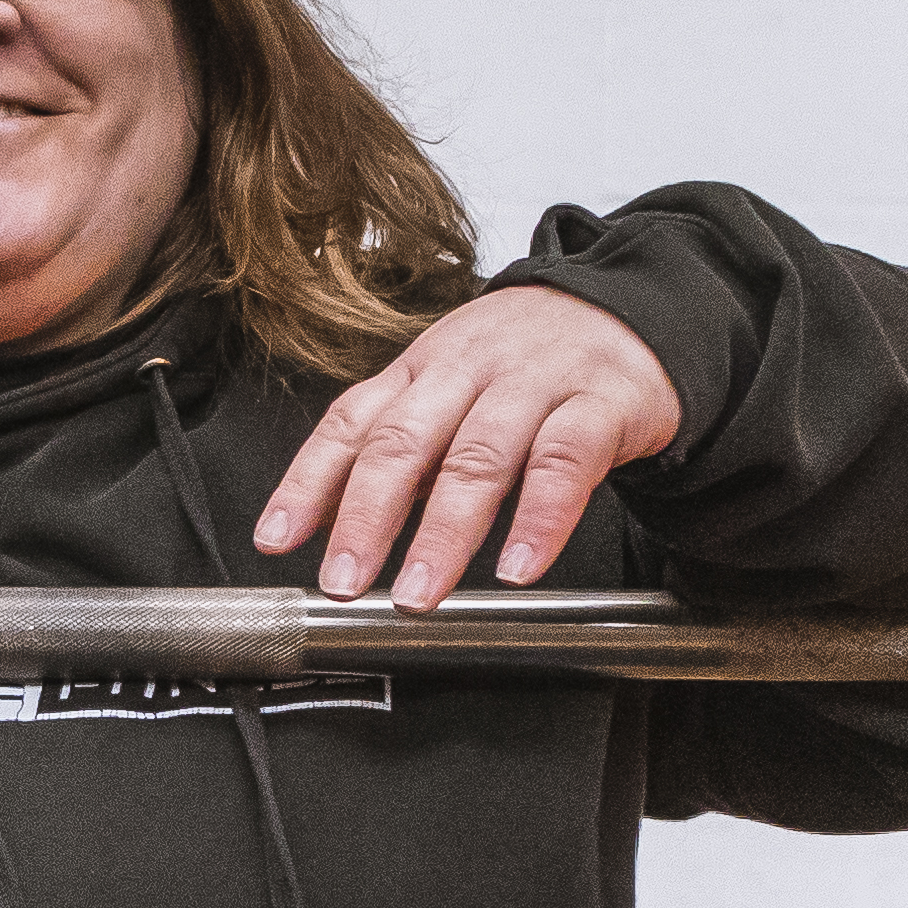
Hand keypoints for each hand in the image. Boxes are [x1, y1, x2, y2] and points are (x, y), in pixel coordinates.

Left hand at [253, 287, 683, 607]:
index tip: (277, 538)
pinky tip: (518, 568)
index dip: (309, 481)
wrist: (630, 314)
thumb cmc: (528, 363)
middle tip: (343, 581)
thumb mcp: (449, 389)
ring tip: (419, 592)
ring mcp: (534, 383)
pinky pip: (565, 462)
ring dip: (444, 532)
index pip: (352, 422)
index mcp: (422, 370)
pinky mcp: (599, 404)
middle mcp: (469, 370)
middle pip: (406, 442)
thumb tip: (322, 516)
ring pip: (479, 456)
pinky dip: (539, 520)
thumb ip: (394, 446)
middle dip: (366, 518)